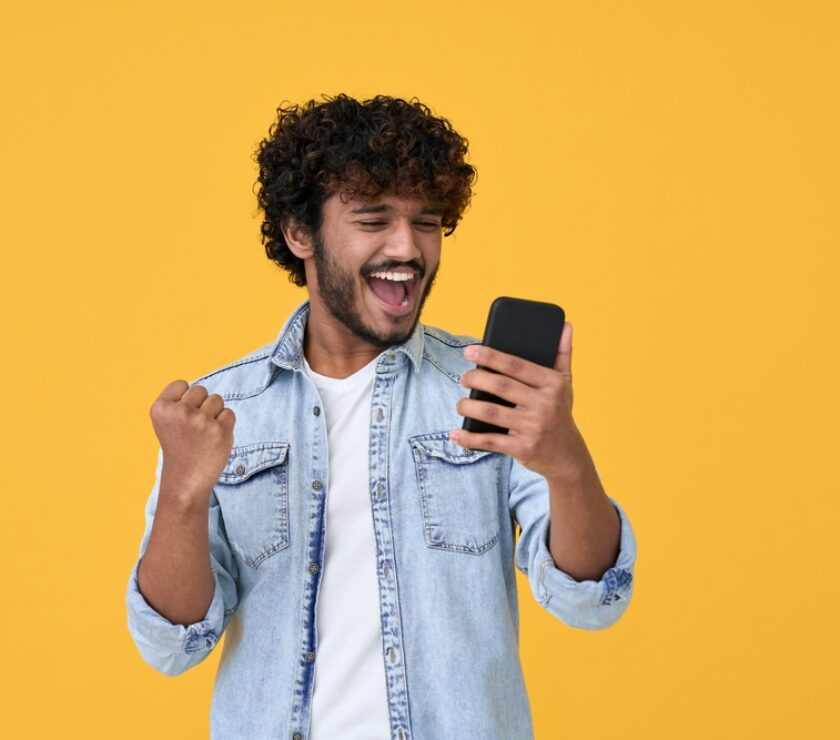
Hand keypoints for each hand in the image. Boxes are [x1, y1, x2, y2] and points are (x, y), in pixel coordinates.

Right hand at [149, 380, 235, 503]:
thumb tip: (201, 388)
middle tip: (194, 429)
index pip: (181, 384)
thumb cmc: (179, 449)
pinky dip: (225, 425)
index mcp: (161, 408)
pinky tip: (214, 439)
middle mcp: (179, 412)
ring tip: (204, 434)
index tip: (181, 419)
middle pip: (201, 390)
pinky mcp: (220, 431)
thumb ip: (178, 402)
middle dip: (201, 405)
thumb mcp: (167, 422)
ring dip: (215, 414)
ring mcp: (200, 421)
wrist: (185, 482)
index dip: (185, 399)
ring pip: (217, 399)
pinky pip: (229, 413)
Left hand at [451, 322, 589, 481]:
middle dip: (475, 379)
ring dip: (468, 407)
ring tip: (460, 404)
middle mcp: (544, 404)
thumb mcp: (566, 384)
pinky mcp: (523, 448)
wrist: (568, 456)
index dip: (490, 356)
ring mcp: (533, 427)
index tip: (469, 351)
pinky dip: (470, 438)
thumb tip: (565, 325)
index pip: (516, 365)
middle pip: (500, 386)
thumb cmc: (561, 413)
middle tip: (463, 378)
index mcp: (552, 383)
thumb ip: (562, 354)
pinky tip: (456, 433)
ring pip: (491, 413)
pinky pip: (490, 441)